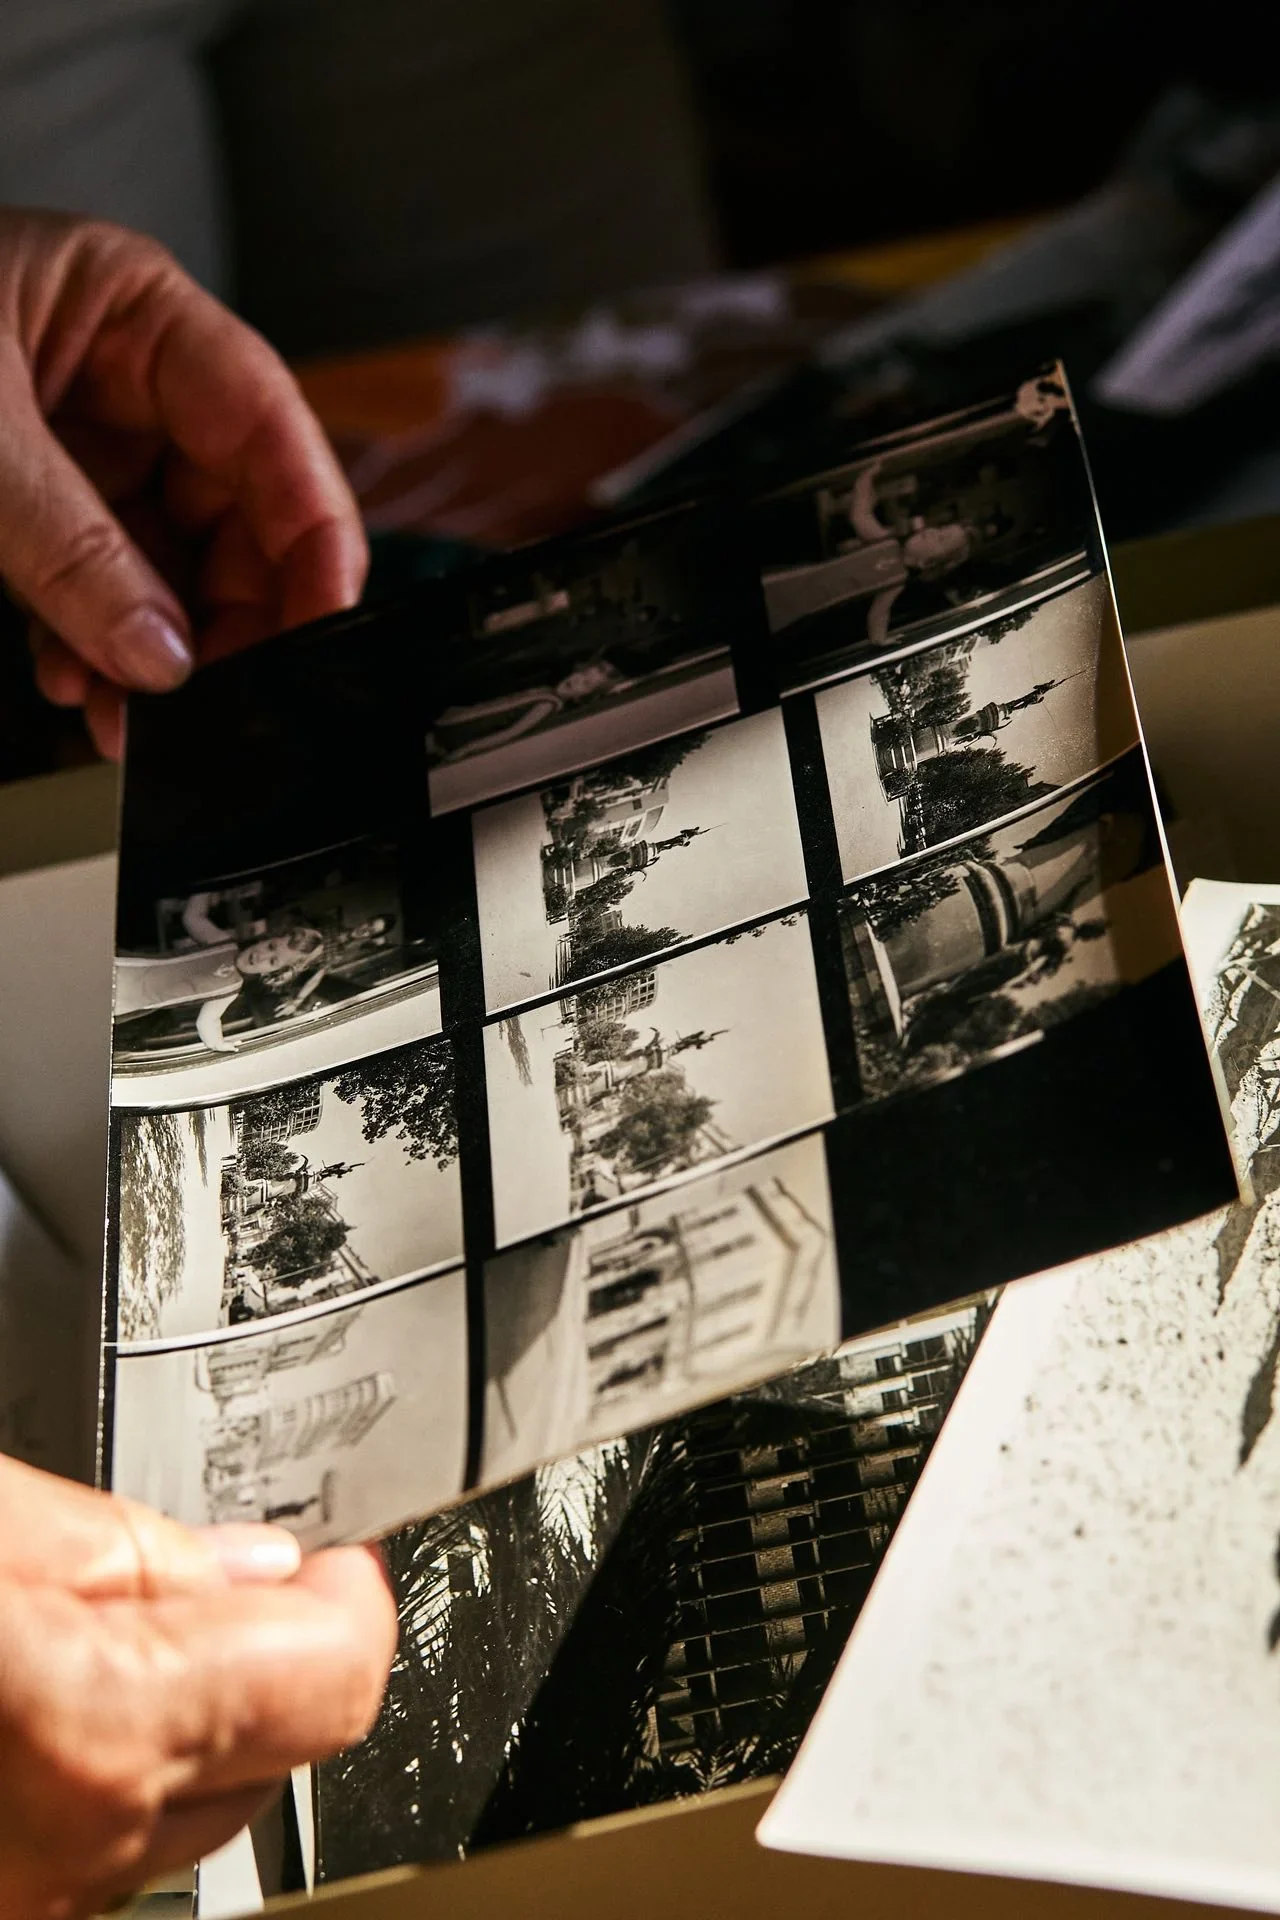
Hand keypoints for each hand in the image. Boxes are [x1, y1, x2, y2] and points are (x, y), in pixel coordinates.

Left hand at [0, 209, 368, 758]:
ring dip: (160, 650)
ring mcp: (79, 441)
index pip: (267, 423)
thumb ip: (70, 547)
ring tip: (133, 713)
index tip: (326, 618)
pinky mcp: (35, 502)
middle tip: (216, 695)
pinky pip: (102, 586)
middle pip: (234, 510)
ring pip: (170, 563)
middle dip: (226, 615)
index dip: (313, 526)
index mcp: (128, 309)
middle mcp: (120, 376)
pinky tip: (80, 680)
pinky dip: (98, 644)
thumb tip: (159, 655)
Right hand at [0, 1455, 396, 1919]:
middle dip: (265, 1649)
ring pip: (190, 1806)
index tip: (341, 1547)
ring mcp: (27, 1898)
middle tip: (201, 1567)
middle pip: (279, 1746)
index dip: (353, 1590)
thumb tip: (249, 1564)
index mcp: (96, 1726)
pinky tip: (40, 1697)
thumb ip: (126, 1546)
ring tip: (92, 1625)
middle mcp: (72, 1850)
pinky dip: (102, 1772)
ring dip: (183, 1719)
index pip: (337, 1672)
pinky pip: (98, 1842)